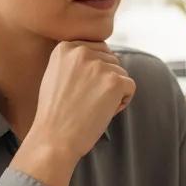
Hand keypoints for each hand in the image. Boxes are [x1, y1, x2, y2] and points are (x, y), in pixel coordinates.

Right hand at [11, 41, 135, 185]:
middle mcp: (81, 52)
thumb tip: (105, 55)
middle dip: (106, 80)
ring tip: (92, 106)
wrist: (54, 138)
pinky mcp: (114, 81)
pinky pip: (131, 86)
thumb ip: (77, 61)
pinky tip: (103, 111)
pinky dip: (123, 101)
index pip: (98, 49)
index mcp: (65, 47)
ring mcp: (99, 66)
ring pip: (122, 73)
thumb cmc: (56, 112)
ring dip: (114, 91)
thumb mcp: (57, 75)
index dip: (95, 73)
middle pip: (112, 60)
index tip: (79, 89)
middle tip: (86, 99)